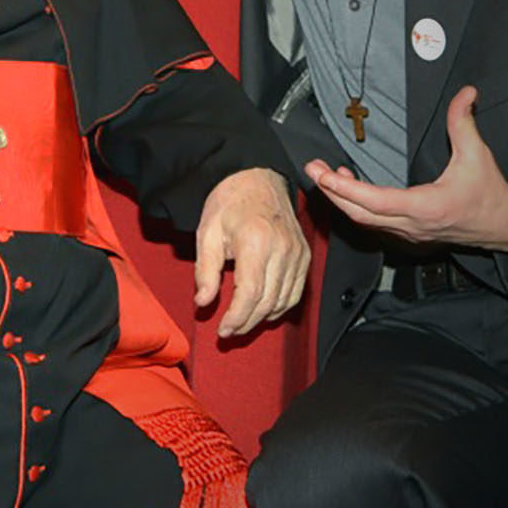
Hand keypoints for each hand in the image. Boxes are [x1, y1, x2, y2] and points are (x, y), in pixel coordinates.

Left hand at [194, 167, 309, 337]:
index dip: (236, 318)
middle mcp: (282, 249)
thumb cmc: (230, 202)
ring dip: (263, 318)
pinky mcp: (304, 255)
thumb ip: (206, 271)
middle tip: (229, 331)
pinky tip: (264, 310)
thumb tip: (203, 302)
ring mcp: (297, 253)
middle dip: (247, 322)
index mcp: (256, 242)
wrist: (256, 176)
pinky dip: (281, 306)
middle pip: (268, 302)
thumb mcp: (207, 232)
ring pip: (284, 301)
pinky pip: (296, 292)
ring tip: (243, 322)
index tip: (223, 330)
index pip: (250, 294)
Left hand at [305, 87, 507, 251]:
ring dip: (344, 200)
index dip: (346, 189)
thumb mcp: (477, 156)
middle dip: (333, 192)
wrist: (503, 226)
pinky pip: (375, 223)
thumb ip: (464, 123)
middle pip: (360, 215)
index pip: (376, 201)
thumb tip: (465, 93)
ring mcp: (409, 234)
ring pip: (365, 221)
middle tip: (314, 170)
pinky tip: (351, 188)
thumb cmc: (489, 196)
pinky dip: (357, 206)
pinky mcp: (409, 234)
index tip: (325, 175)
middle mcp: (412, 226)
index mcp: (425, 208)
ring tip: (328, 175)